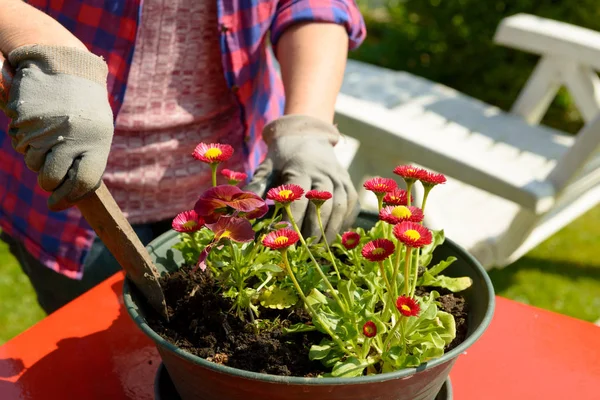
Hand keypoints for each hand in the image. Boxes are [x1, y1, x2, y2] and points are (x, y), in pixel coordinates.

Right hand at [5, 45, 113, 210]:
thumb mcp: (97, 131)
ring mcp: (47, 126)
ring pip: (33, 163)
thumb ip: (87, 160)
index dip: (69, 198)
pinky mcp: (25, 118)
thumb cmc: (85, 107)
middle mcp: (73, 135)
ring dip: (36, 160)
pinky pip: (19, 144)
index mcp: (98, 141)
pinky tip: (36, 128)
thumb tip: (73, 194)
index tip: (57, 203)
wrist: (65, 65)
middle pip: (52, 178)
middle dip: (48, 182)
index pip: (84, 181)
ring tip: (48, 140)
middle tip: (50, 175)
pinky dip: (24, 143)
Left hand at [246, 115, 358, 241]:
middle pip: (323, 204)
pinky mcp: (348, 181)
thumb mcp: (266, 168)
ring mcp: (339, 176)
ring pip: (341, 205)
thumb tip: (245, 212)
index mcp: (300, 167)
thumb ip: (257, 189)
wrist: (305, 135)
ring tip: (319, 249)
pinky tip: (333, 236)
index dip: (293, 220)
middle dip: (314, 230)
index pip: (299, 198)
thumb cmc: (281, 158)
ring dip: (331, 229)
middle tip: (304, 250)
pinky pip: (351, 204)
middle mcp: (323, 171)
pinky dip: (344, 222)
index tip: (285, 238)